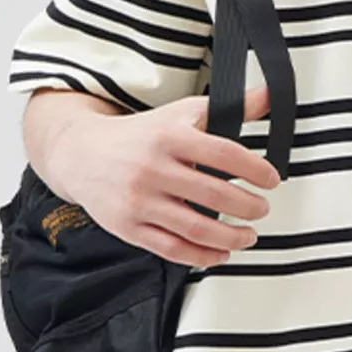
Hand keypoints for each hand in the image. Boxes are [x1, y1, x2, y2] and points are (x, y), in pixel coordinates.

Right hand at [57, 83, 282, 267]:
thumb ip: (231, 107)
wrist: (80, 153)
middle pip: (214, 195)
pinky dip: (202, 256)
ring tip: (249, 235)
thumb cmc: (140, 135)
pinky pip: (171, 249)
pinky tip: (220, 252)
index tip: (271, 180)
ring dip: (231, 237)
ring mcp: (139, 201)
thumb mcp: (182, 113)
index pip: (224, 153)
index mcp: (169, 137)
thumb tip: (271, 95)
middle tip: (262, 209)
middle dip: (249, 207)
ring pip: (195, 229)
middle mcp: (153, 169)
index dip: (255, 170)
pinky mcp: (128, 227)